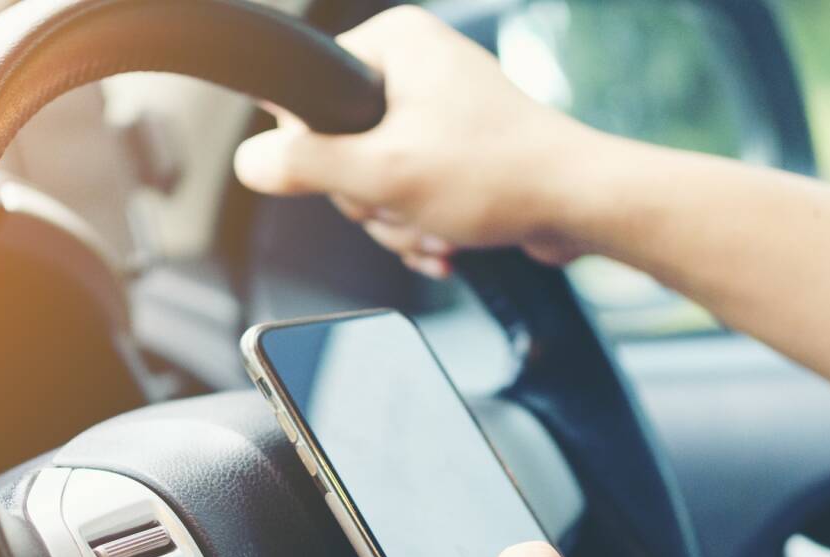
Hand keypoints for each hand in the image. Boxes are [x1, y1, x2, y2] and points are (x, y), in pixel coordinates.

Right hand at [234, 5, 610, 276]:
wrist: (578, 206)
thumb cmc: (502, 175)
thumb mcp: (383, 173)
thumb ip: (304, 166)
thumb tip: (250, 162)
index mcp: (394, 43)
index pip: (307, 98)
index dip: (321, 154)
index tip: (361, 175)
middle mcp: (415, 65)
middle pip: (338, 148)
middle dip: (370, 199)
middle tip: (404, 204)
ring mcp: (435, 107)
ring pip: (371, 180)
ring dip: (396, 221)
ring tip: (433, 227)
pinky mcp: (454, 146)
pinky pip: (406, 192)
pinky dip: (420, 225)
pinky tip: (445, 241)